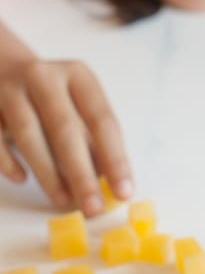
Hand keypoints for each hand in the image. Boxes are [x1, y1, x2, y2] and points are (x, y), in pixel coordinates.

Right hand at [0, 59, 132, 215]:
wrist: (1, 67)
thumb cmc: (50, 96)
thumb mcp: (76, 105)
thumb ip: (92, 140)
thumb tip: (108, 182)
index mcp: (77, 75)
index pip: (102, 120)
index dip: (115, 158)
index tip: (124, 191)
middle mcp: (44, 76)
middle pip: (65, 129)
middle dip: (82, 173)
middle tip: (93, 207)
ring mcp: (10, 88)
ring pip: (28, 134)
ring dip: (48, 173)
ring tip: (64, 200)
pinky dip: (9, 162)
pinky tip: (22, 179)